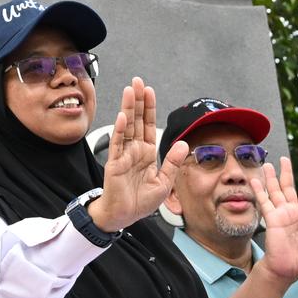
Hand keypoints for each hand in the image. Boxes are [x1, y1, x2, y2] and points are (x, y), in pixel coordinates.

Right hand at [86, 79, 183, 232]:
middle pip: (138, 120)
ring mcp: (124, 155)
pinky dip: (120, 130)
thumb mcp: (165, 182)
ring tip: (129, 91)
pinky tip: (122, 117)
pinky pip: (118, 144)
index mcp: (147, 153)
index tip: (149, 91)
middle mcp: (135, 150)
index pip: (149, 125)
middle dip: (138, 101)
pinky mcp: (115, 164)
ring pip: (127, 127)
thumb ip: (173, 162)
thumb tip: (183, 143)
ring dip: (128, 109)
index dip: (150, 108)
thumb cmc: (140, 202)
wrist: (124, 216)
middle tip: (137, 81)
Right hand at [251, 155, 297, 282]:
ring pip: (276, 192)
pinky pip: (264, 202)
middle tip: (284, 159)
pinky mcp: (271, 219)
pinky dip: (259, 190)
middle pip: (289, 189)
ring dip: (272, 178)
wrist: (284, 272)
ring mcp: (280, 215)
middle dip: (287, 174)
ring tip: (269, 164)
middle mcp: (291, 214)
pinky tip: (255, 180)